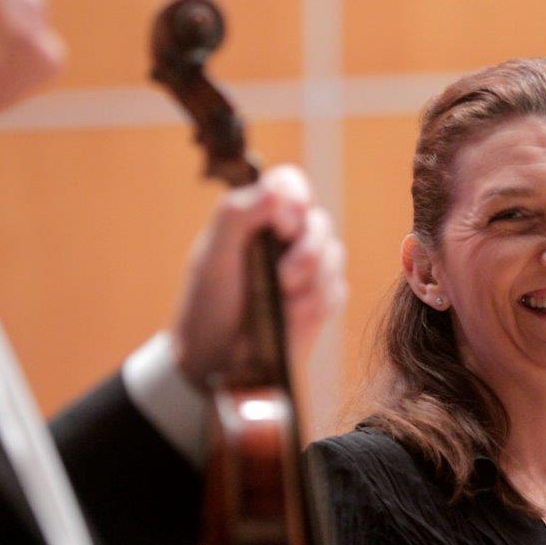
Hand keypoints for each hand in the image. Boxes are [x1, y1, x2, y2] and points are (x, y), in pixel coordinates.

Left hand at [170, 164, 345, 387]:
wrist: (217, 360)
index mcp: (259, 216)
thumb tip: (275, 189)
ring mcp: (310, 269)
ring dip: (309, 284)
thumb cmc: (209, 303)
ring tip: (281, 304)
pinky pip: (336, 291)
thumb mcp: (213, 257)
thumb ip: (237, 216)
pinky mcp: (323, 299)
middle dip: (306, 251)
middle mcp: (288, 237)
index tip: (283, 222)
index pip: (291, 185)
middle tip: (283, 278)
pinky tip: (290, 319)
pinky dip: (315, 306)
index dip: (295, 197)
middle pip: (319, 223)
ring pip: (334, 258)